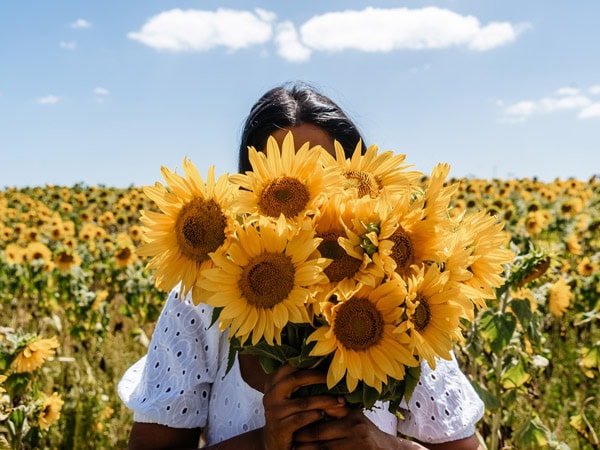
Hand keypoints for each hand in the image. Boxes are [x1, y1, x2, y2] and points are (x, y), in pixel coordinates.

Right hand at [260, 364, 346, 449]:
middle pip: (295, 379)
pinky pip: (301, 419)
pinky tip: (324, 415)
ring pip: (303, 402)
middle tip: (335, 380)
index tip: (326, 362)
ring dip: (325, 401)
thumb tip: (326, 363)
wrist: (274, 442)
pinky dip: (315, 416)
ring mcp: (274, 412)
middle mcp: (270, 395)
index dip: (308, 362)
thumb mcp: (289, 396)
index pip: (289, 365)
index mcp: (273, 382)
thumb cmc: (288, 414)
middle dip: (318, 377)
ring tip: (340, 401)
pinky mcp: (279, 428)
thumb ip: (299, 381)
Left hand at [293, 408, 427, 449]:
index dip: (305, 418)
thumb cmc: (366, 432)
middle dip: (301, 437)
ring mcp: (354, 446)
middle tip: (287, 437)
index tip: (291, 418)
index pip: (322, 415)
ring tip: (291, 449)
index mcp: (351, 416)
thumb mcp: (354, 417)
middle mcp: (354, 430)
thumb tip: (313, 396)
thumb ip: (336, 408)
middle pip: (318, 434)